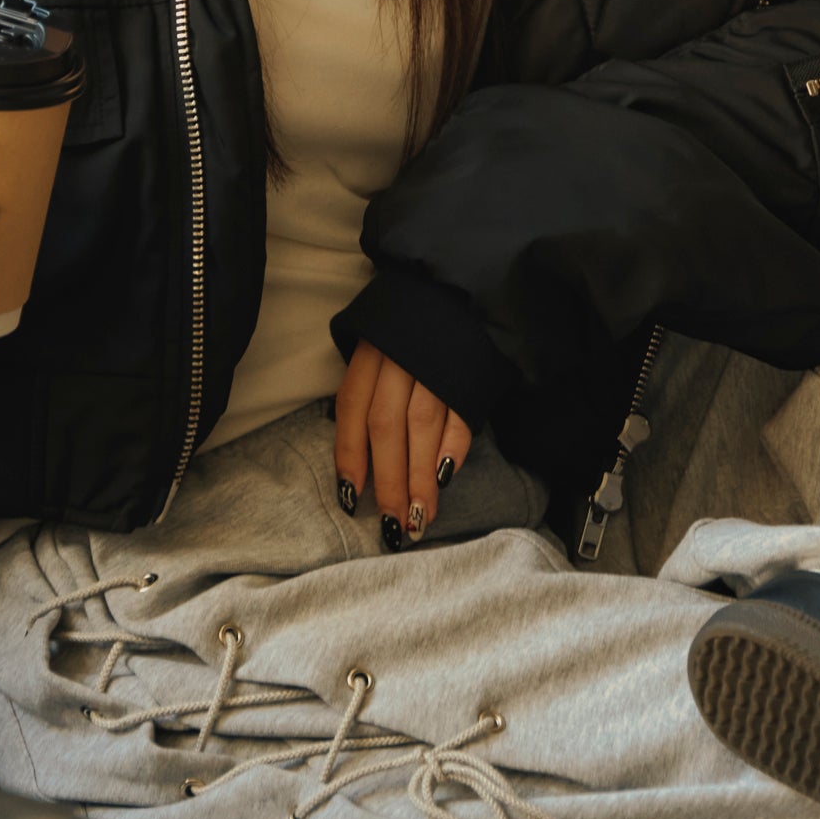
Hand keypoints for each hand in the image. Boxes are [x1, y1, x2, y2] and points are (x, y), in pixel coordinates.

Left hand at [333, 341, 471, 544]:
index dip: (350, 456)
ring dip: (421, 474)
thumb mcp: (374, 352)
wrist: (452, 294)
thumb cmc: (404, 337)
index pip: (352, 408)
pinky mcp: (470, 369)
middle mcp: (399, 357)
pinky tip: (446, 476)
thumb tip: (352, 465)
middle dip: (390, 479)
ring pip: (423, 424)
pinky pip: (460, 412)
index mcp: (370, 352)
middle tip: (394, 524)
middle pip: (387, 424)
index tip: (351, 499)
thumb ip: (364, 398)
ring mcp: (436, 362)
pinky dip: (454, 445)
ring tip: (421, 515)